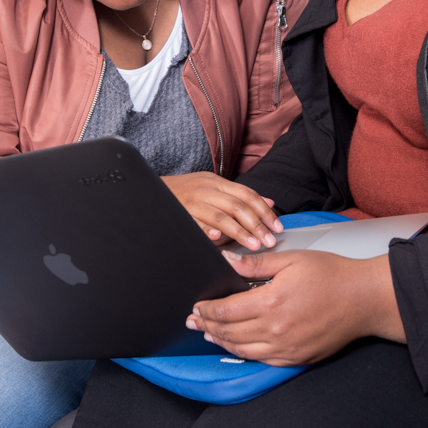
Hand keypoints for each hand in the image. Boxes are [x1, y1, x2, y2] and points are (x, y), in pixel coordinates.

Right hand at [162, 172, 282, 249]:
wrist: (150, 189)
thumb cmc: (185, 191)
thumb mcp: (214, 186)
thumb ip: (240, 195)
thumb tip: (269, 202)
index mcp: (217, 182)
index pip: (248, 195)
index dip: (265, 212)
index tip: (277, 228)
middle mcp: (207, 189)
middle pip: (238, 206)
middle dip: (257, 225)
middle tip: (269, 241)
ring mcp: (193, 201)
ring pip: (221, 216)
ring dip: (239, 232)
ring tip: (253, 245)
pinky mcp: (180, 213)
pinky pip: (196, 223)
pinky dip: (207, 230)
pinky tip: (216, 238)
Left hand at [185, 250, 405, 365]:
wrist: (364, 299)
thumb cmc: (331, 274)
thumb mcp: (291, 260)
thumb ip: (255, 265)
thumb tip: (227, 261)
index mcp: (270, 302)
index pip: (225, 311)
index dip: (206, 310)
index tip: (196, 306)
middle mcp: (275, 330)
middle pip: (228, 332)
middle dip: (207, 326)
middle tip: (193, 321)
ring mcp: (285, 347)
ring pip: (242, 349)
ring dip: (221, 341)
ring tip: (209, 334)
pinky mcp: (296, 358)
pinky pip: (262, 359)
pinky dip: (244, 352)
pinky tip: (238, 345)